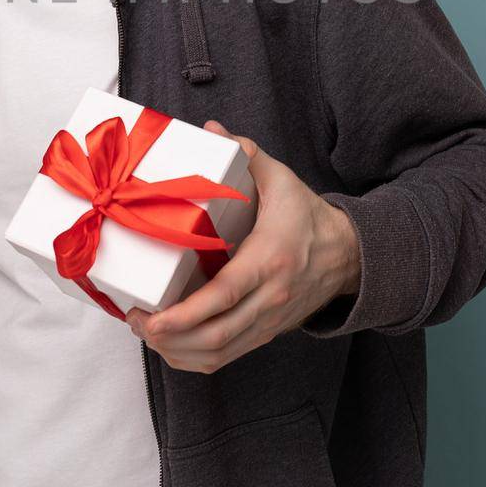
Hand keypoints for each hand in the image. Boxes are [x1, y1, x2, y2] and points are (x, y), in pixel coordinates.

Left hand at [127, 120, 360, 373]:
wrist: (349, 255)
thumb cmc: (308, 216)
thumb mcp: (282, 180)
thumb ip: (248, 154)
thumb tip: (211, 128)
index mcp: (270, 260)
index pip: (225, 297)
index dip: (185, 315)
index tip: (152, 317)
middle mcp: (270, 298)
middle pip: (216, 336)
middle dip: (169, 337)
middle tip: (136, 322)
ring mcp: (269, 321)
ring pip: (219, 354)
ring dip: (178, 352)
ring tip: (147, 332)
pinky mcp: (267, 333)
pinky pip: (228, 357)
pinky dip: (195, 358)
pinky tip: (172, 345)